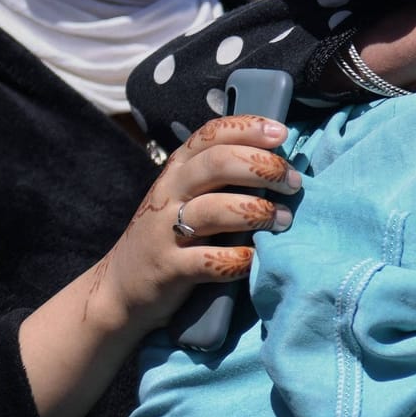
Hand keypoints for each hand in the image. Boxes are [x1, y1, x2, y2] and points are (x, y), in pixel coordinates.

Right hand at [98, 115, 301, 333]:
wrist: (122, 288)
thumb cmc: (172, 235)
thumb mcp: (188, 196)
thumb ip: (223, 176)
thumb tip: (281, 162)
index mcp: (179, 169)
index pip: (212, 133)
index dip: (248, 128)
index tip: (282, 134)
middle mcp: (169, 192)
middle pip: (218, 163)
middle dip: (263, 168)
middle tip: (293, 183)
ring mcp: (164, 230)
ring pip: (215, 209)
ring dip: (257, 212)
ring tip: (283, 220)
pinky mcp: (168, 268)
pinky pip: (210, 260)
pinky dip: (239, 259)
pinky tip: (255, 258)